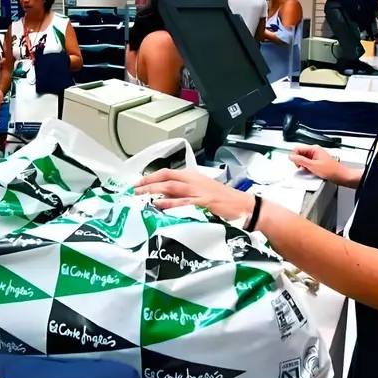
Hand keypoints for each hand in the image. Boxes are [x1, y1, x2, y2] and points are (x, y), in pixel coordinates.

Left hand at [134, 169, 254, 220]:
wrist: (243, 205)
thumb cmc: (223, 200)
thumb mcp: (200, 192)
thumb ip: (183, 193)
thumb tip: (163, 196)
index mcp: (192, 176)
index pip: (167, 172)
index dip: (151, 176)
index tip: (138, 183)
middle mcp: (193, 181)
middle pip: (166, 177)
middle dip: (148, 183)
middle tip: (134, 189)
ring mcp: (199, 191)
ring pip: (172, 187)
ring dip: (154, 190)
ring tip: (141, 195)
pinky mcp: (204, 201)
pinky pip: (184, 201)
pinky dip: (170, 202)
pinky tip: (160, 204)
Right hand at [289, 145, 343, 181]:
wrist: (340, 175)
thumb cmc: (331, 170)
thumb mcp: (313, 166)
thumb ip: (300, 160)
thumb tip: (291, 156)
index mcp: (314, 149)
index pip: (297, 149)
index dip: (295, 157)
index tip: (296, 164)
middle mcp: (315, 151)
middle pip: (300, 154)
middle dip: (299, 162)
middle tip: (302, 168)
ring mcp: (316, 156)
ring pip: (303, 159)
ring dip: (303, 165)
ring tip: (309, 170)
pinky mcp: (317, 161)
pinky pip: (308, 163)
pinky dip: (307, 167)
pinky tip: (311, 171)